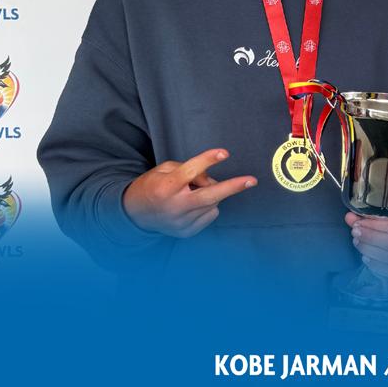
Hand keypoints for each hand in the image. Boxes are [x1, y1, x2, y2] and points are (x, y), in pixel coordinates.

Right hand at [123, 148, 256, 237]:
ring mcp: (180, 222)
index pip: (190, 171)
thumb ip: (190, 170)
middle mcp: (174, 206)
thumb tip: (213, 181)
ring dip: (211, 194)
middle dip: (232, 187)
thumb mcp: (166, 169)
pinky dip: (208, 207)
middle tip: (251, 181)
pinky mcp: (186, 232)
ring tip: (192, 192)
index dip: (208, 160)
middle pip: (209, 196)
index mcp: (166, 187)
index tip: (224, 153)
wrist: (136, 214)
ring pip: (211, 204)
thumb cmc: (153, 185)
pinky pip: (210, 215)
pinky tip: (192, 204)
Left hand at [345, 212, 387, 277]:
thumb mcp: (376, 217)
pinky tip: (365, 257)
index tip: (357, 224)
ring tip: (357, 242)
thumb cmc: (384, 223)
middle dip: (370, 238)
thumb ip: (363, 216)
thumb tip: (349, 217)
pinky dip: (375, 265)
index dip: (374, 225)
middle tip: (355, 233)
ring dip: (369, 250)